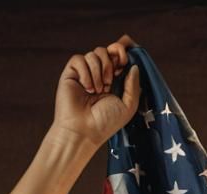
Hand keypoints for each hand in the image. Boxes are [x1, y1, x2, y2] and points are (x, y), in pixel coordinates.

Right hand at [53, 35, 139, 149]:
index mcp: (114, 80)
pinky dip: (86, 72)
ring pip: (95, 53)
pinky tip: (86, 88)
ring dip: (99, 71)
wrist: (84, 131)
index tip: (125, 58)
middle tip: (110, 81)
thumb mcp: (128, 106)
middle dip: (112, 61)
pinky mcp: (72, 73)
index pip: (118, 55)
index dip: (123, 49)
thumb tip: (134, 65)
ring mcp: (85, 73)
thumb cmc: (105, 123)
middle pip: (108, 50)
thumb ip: (134, 85)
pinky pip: (80, 59)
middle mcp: (100, 74)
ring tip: (98, 90)